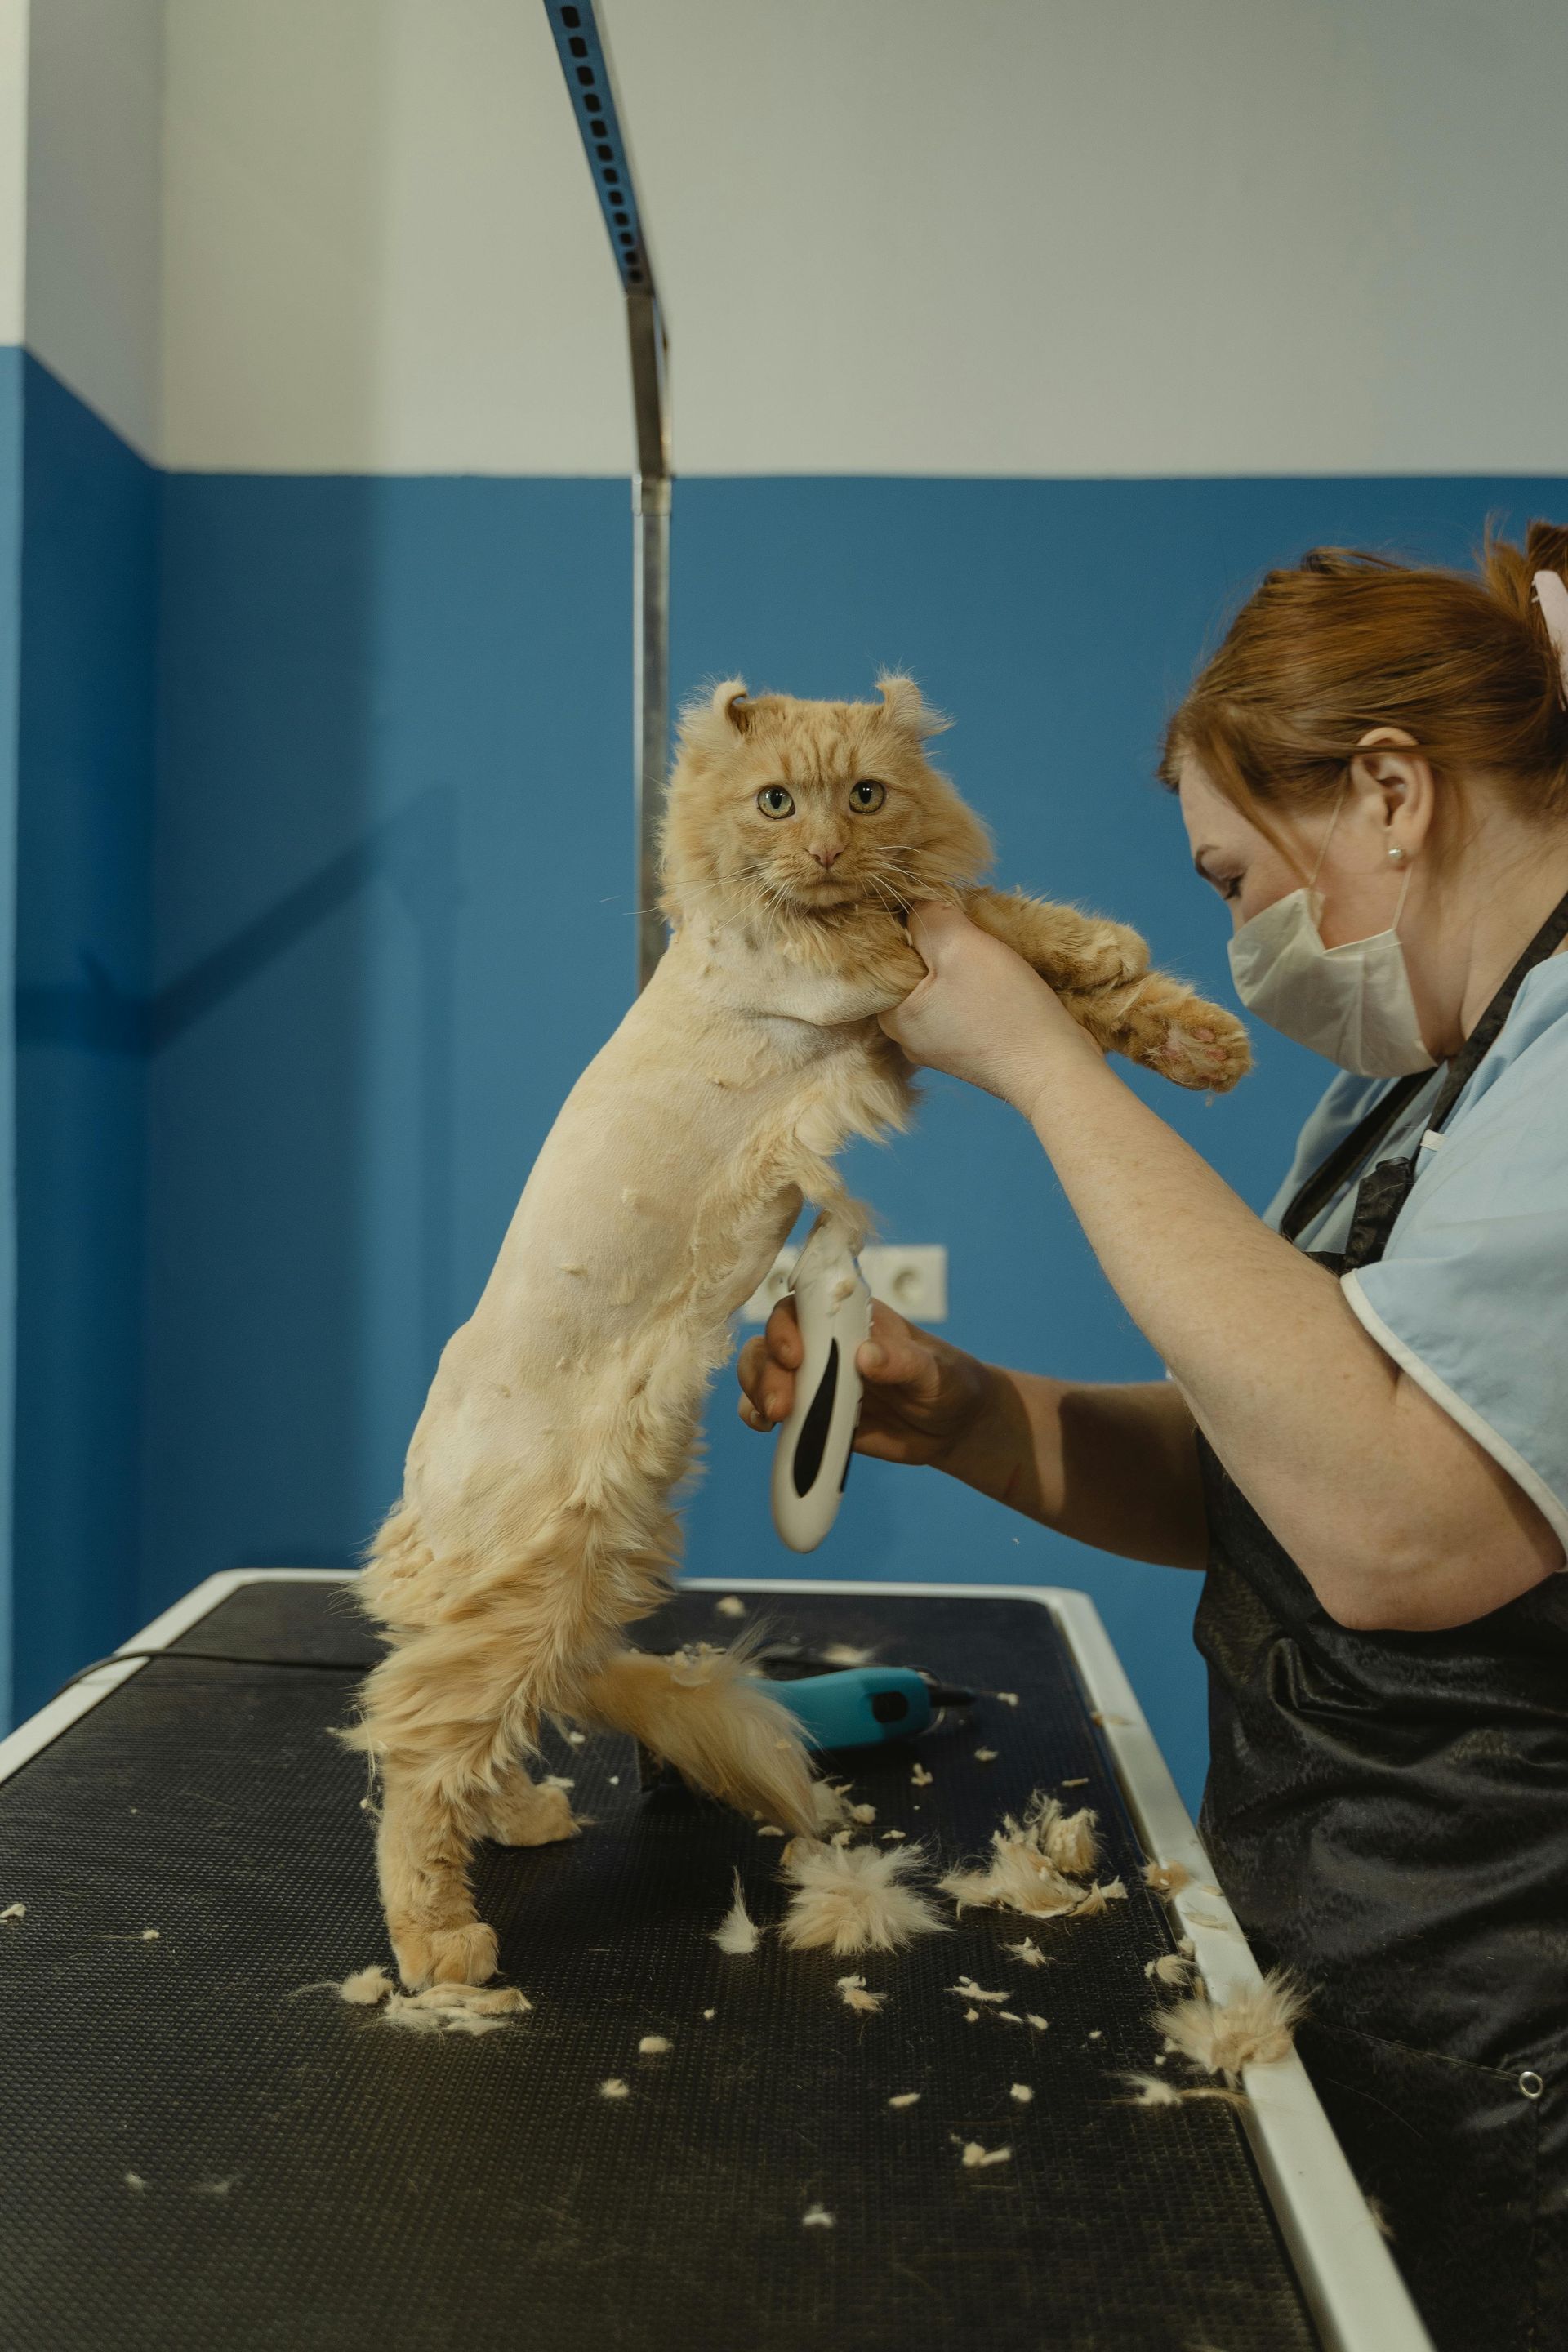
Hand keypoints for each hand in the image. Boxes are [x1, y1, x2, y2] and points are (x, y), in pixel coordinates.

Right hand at [737, 1294, 993, 1468]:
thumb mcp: (935, 1372)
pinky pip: (769, 1407)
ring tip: (775, 1417)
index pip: (805, 1304)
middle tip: (783, 1405)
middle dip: (768, 1369)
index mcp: (853, 1319)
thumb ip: (903, 1363)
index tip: (795, 1354)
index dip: (787, 1324)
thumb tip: (865, 1356)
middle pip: (773, 1340)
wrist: (952, 1427)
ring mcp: (814, 1378)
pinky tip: (765, 1428)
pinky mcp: (810, 1412)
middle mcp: (825, 1343)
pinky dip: (756, 1414)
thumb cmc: (948, 1382)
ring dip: (757, 1390)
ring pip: (762, 1370)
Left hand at [879, 902, 1100, 1112]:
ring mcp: (942, 1047)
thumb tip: (917, 905)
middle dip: (937, 945)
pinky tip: (997, 975)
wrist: (1055, 1069)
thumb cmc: (1005, 1010)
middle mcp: (910, 1038)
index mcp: (894, 1017)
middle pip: (914, 973)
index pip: (883, 959)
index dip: (908, 926)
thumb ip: (930, 918)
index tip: (936, 911)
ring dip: (962, 965)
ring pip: (942, 988)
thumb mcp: (961, 946)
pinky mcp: (972, 1051)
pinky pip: (964, 1006)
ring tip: (985, 947)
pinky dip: (977, 988)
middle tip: (964, 925)